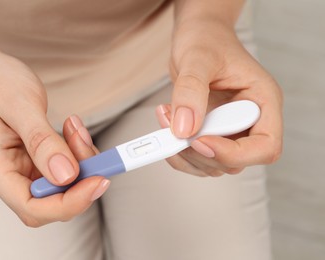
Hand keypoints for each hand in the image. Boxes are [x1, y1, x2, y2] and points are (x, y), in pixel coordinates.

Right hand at [0, 53, 108, 225]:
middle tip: (96, 153)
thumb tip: (66, 175)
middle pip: (51, 203)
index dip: (68, 203)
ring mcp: (23, 172)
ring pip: (64, 187)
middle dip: (81, 182)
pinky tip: (74, 131)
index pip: (32, 207)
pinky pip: (66, 170)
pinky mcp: (37, 164)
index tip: (99, 181)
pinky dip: (79, 154)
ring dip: (82, 162)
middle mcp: (8, 177)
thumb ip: (41, 141)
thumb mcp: (20, 105)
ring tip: (76, 128)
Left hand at [156, 20, 282, 176]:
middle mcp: (250, 120)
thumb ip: (191, 91)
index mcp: (263, 101)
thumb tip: (186, 129)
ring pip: (213, 164)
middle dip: (200, 151)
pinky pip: (196, 158)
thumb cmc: (206, 40)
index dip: (234, 153)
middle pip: (236, 161)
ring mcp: (230, 130)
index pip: (265, 146)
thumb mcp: (197, 58)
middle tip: (173, 127)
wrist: (198, 38)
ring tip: (165, 117)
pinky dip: (177, 150)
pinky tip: (166, 122)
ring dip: (183, 152)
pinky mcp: (210, 134)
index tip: (200, 141)